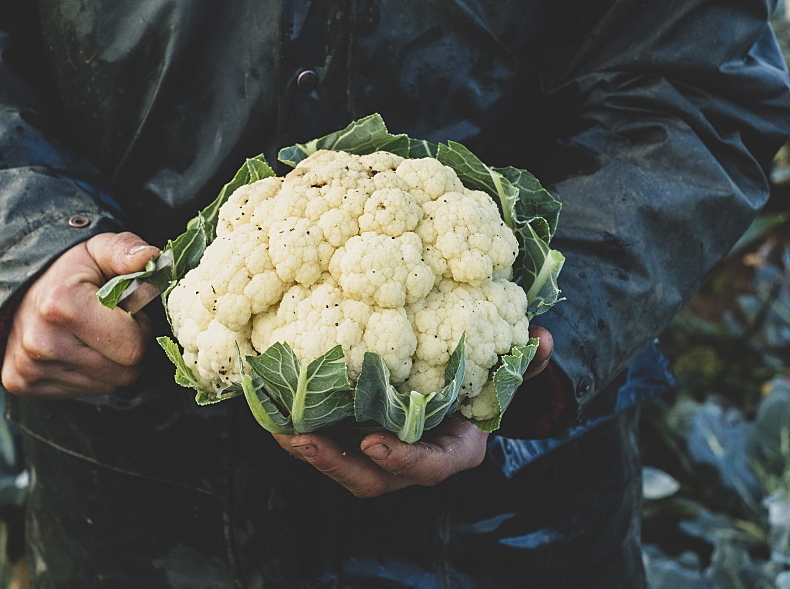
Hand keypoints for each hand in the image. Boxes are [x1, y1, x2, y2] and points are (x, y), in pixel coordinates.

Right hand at [0, 232, 158, 397]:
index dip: (140, 329)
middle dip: (129, 349)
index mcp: (62, 305)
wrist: (14, 288)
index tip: (125, 313)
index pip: (134, 347)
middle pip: (124, 373)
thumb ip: (126, 250)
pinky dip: (87, 375)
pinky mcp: (20, 384)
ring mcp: (29, 367)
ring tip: (92, 335)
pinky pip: (81, 393)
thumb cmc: (67, 271)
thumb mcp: (98, 250)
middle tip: (112, 326)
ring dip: (109, 364)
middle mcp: (42, 342)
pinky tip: (74, 349)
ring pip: (106, 386)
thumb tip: (149, 256)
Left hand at [273, 326, 553, 497]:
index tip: (377, 443)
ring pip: (343, 467)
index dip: (403, 460)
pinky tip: (273, 411)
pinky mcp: (356, 441)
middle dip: (337, 463)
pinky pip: (328, 445)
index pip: (430, 466)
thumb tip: (544, 339)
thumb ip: (525, 365)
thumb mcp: (506, 378)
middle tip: (305, 440)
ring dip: (309, 451)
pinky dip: (301, 432)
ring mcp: (382, 456)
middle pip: (373, 479)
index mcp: (453, 451)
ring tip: (278, 429)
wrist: (461, 403)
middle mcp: (412, 462)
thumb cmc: (482, 390)